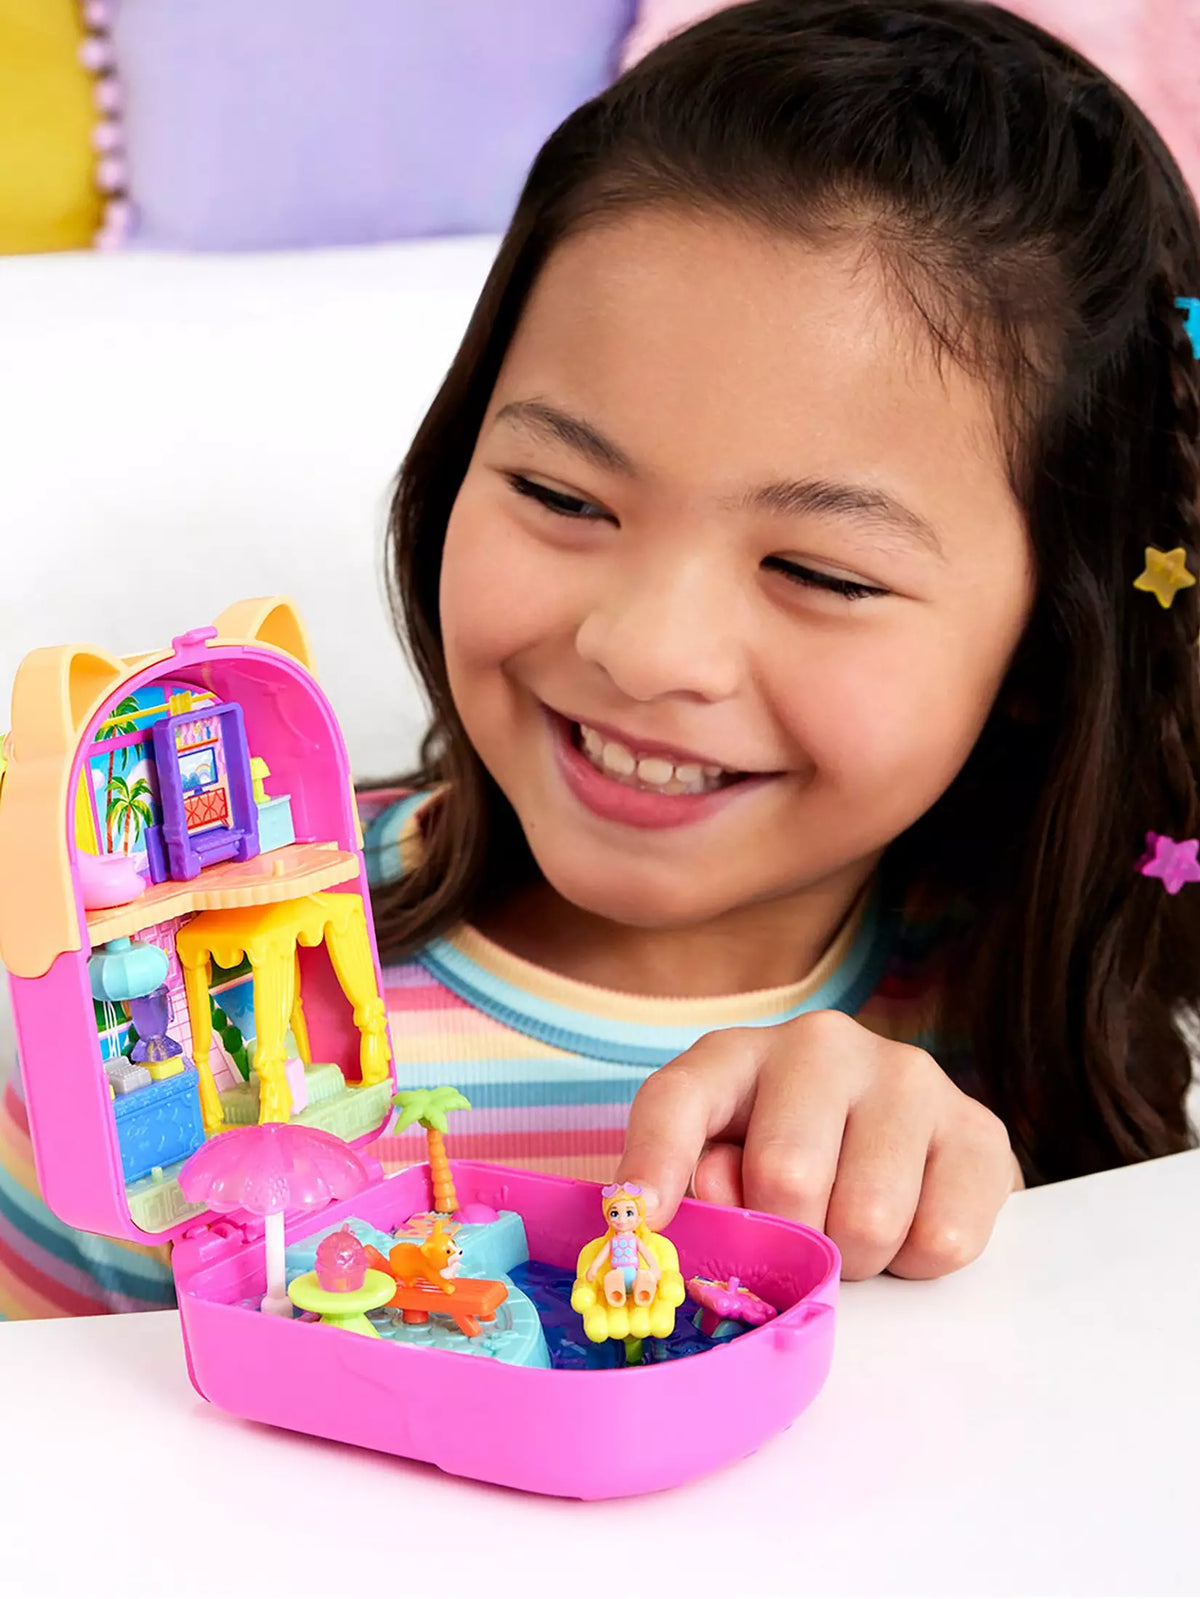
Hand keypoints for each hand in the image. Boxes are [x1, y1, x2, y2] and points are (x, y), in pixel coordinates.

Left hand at [615, 1010, 1021, 1280]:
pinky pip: (942, 1239)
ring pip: (868, 1218)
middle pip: (787, 1178)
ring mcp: (908, 1077)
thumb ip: (700, 1194)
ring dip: (857, 1258)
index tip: (642, 1220)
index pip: (678, 1099)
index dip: (655, 1161)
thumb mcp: (724, 1172)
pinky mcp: (980, 1128)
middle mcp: (821, 1045)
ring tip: (854, 1229)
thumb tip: (690, 1216)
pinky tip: (908, 1223)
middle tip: (804, 1239)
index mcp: (734, 1057)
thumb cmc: (793, 1168)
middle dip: (792, 1240)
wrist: (913, 1154)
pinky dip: (917, 1263)